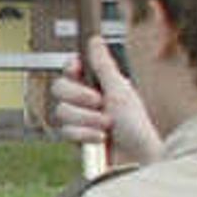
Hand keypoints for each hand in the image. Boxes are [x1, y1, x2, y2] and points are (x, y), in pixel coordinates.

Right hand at [45, 40, 159, 164]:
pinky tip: (101, 138)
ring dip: (87, 119)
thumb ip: (103, 64)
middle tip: (100, 103)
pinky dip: (85, 135)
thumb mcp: (119, 90)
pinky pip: (65, 131)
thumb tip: (94, 39)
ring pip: (61, 111)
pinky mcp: (75, 138)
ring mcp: (79, 119)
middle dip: (80, 97)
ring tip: (107, 125)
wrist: (138, 156)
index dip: (70, 68)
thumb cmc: (136, 124)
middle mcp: (85, 100)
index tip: (77, 70)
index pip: (69, 68)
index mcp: (96, 84)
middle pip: (58, 88)